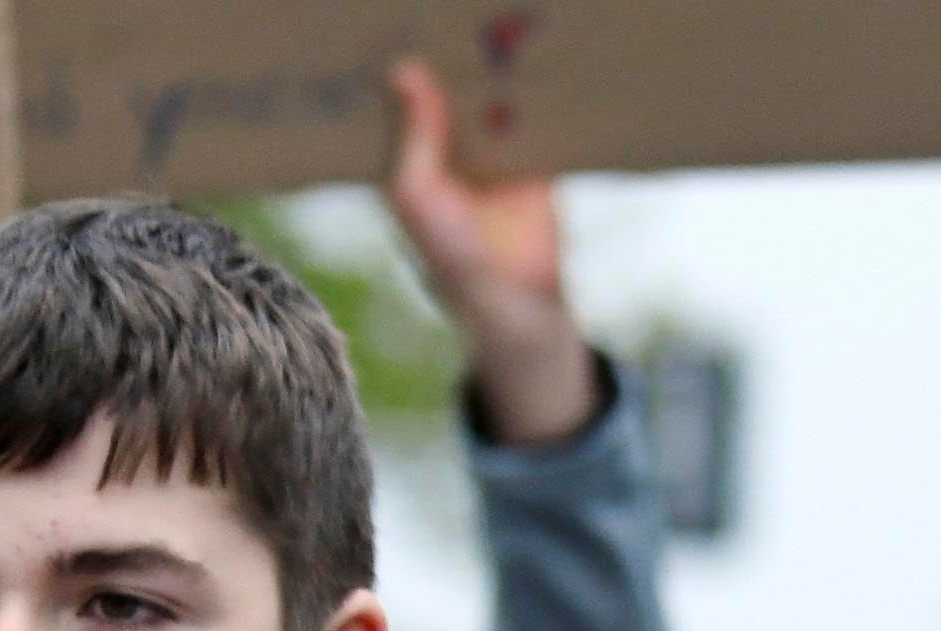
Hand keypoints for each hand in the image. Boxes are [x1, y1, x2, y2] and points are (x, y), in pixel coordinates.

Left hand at [378, 55, 596, 448]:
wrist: (514, 294)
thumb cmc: (449, 251)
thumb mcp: (416, 190)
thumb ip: (415, 133)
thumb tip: (405, 70)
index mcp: (415, 157)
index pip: (407, 101)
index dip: (406, 68)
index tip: (402, 27)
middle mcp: (454, 149)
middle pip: (452, 91)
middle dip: (453, 59)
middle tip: (450, 17)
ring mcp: (495, 153)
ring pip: (493, 98)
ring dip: (496, 70)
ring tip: (493, 23)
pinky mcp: (536, 160)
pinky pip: (537, 119)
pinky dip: (538, 95)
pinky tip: (536, 59)